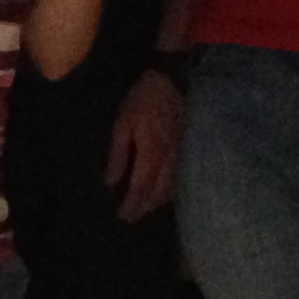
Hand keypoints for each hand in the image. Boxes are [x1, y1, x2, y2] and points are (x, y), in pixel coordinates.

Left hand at [108, 66, 184, 219]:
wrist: (172, 81)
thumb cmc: (142, 100)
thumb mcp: (122, 124)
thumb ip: (118, 155)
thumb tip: (112, 182)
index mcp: (151, 153)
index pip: (141, 187)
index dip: (132, 204)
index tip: (123, 216)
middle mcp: (169, 159)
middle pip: (158, 192)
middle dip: (144, 207)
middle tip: (132, 217)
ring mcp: (180, 154)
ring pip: (171, 187)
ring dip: (157, 202)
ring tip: (145, 208)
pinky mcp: (186, 148)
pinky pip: (179, 177)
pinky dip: (169, 189)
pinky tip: (163, 191)